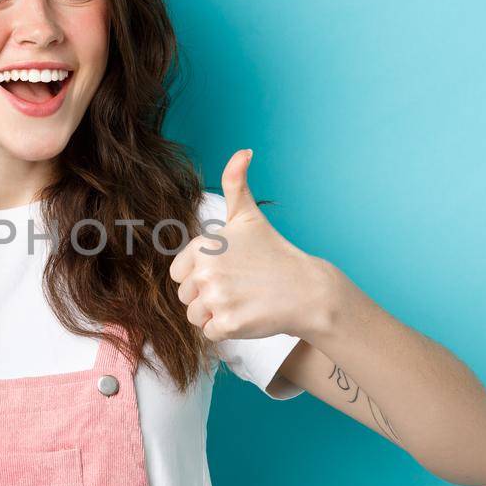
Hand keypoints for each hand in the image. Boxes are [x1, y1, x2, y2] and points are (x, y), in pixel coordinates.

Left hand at [168, 150, 338, 342]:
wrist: (307, 289)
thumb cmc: (274, 253)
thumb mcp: (249, 215)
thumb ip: (237, 182)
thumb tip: (243, 151)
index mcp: (203, 246)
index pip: (178, 274)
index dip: (199, 276)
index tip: (225, 272)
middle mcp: (206, 271)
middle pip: (185, 296)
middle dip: (207, 297)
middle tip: (237, 288)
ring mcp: (216, 299)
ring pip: (195, 317)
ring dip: (214, 315)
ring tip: (241, 301)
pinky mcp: (228, 324)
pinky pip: (209, 333)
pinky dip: (226, 330)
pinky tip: (246, 315)